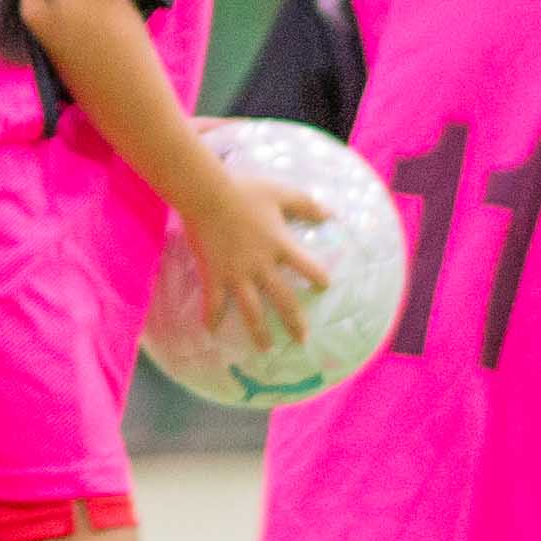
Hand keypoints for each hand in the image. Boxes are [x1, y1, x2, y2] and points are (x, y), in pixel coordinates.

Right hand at [178, 160, 336, 352]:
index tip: (324, 287)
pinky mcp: (214, 275)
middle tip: (302, 340)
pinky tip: (211, 331)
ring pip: (251, 311)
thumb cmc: (245, 191)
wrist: (207, 194)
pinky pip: (213, 301)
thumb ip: (307, 205)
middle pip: (283, 300)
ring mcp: (237, 274)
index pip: (308, 267)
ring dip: (259, 332)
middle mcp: (262, 266)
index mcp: (280, 245)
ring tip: (265, 349)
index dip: (318, 278)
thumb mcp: (282, 193)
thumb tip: (333, 214)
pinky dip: (212, 317)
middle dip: (294, 322)